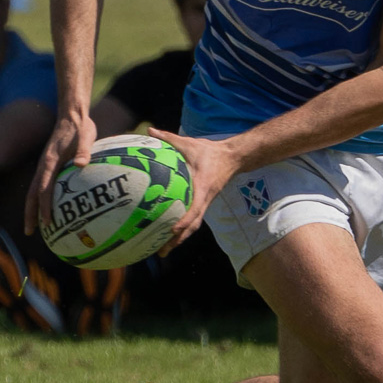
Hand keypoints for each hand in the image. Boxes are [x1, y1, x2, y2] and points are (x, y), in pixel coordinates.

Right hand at [24, 112, 96, 233]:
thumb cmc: (81, 127)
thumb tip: (82, 164)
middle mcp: (43, 166)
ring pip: (34, 191)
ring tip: (35, 227)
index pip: (44, 189)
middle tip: (30, 232)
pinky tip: (48, 210)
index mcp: (50, 162)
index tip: (48, 223)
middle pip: (32, 194)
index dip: (44, 207)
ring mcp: (44, 166)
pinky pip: (41, 186)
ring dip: (32, 209)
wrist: (72, 115)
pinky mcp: (49, 166)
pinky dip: (40, 200)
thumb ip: (84, 150)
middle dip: (30, 214)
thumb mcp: (86, 136)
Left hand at [147, 128, 242, 251]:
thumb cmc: (210, 151)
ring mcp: (205, 203)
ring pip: (193, 226)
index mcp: (203, 188)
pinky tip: (168, 234)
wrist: (233, 157)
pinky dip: (182, 229)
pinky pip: (193, 219)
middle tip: (162, 252)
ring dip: (179, 239)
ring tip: (163, 251)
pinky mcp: (204, 203)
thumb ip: (169, 138)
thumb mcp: (190, 143)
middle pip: (192, 226)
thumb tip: (149, 130)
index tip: (172, 230)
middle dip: (178, 240)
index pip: (195, 209)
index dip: (184, 221)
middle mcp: (204, 200)